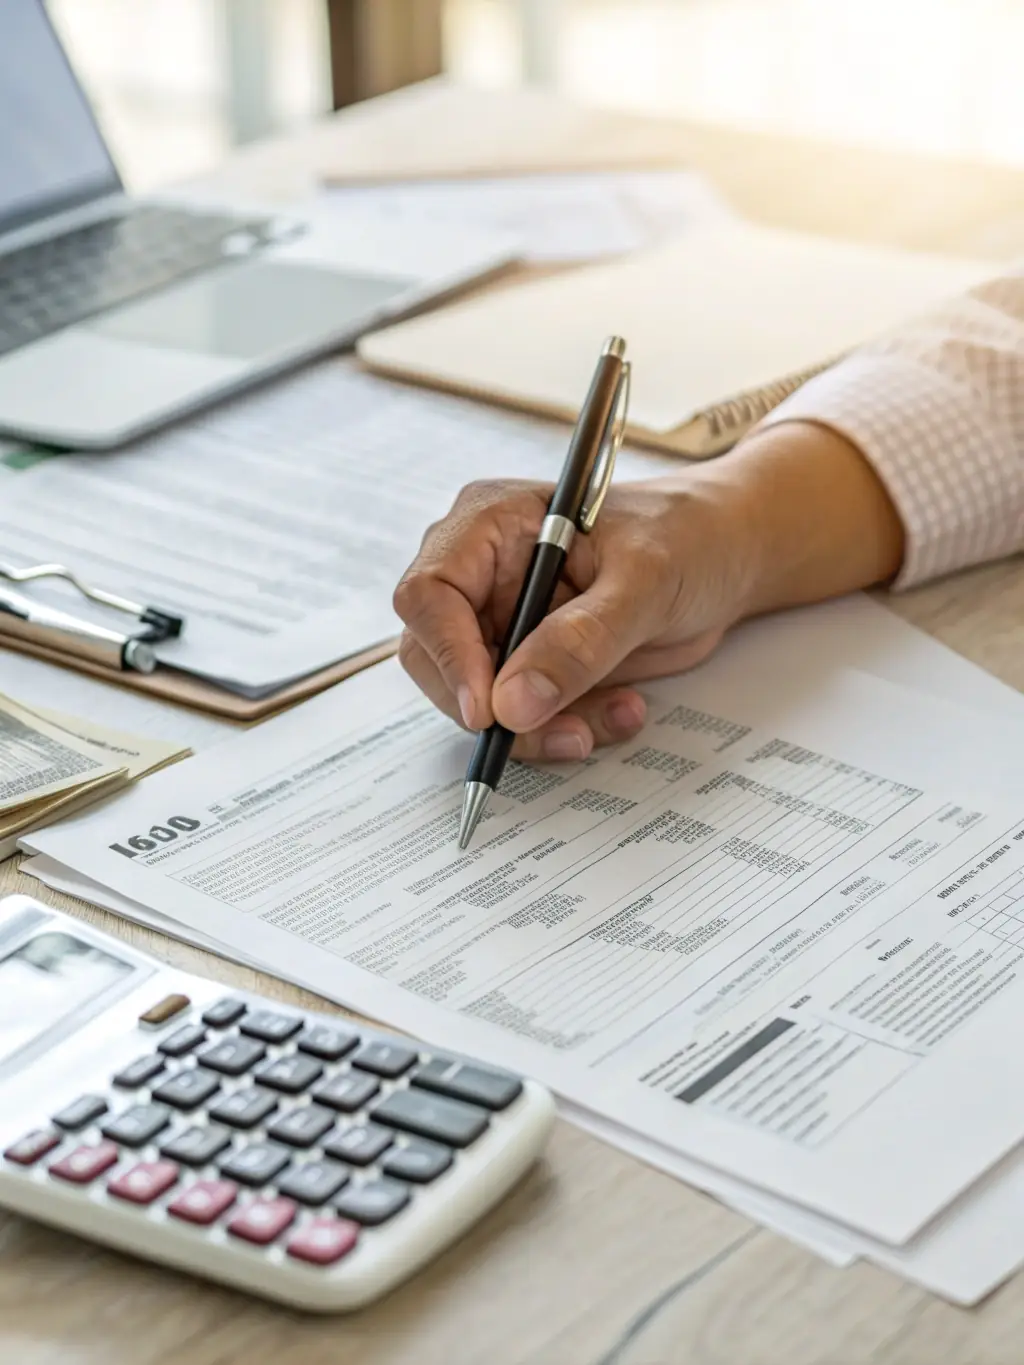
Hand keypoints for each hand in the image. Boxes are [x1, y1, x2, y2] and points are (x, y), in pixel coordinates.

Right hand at [394, 422, 903, 759]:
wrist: (726, 555)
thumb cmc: (687, 537)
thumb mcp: (643, 582)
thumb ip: (579, 641)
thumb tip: (512, 702)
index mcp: (489, 524)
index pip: (429, 595)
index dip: (448, 656)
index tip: (488, 711)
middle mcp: (480, 574)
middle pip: (438, 660)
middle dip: (498, 710)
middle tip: (564, 733)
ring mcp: (501, 622)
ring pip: (479, 701)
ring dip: (541, 728)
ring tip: (615, 715)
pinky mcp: (529, 663)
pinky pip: (522, 716)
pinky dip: (566, 728)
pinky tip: (620, 709)